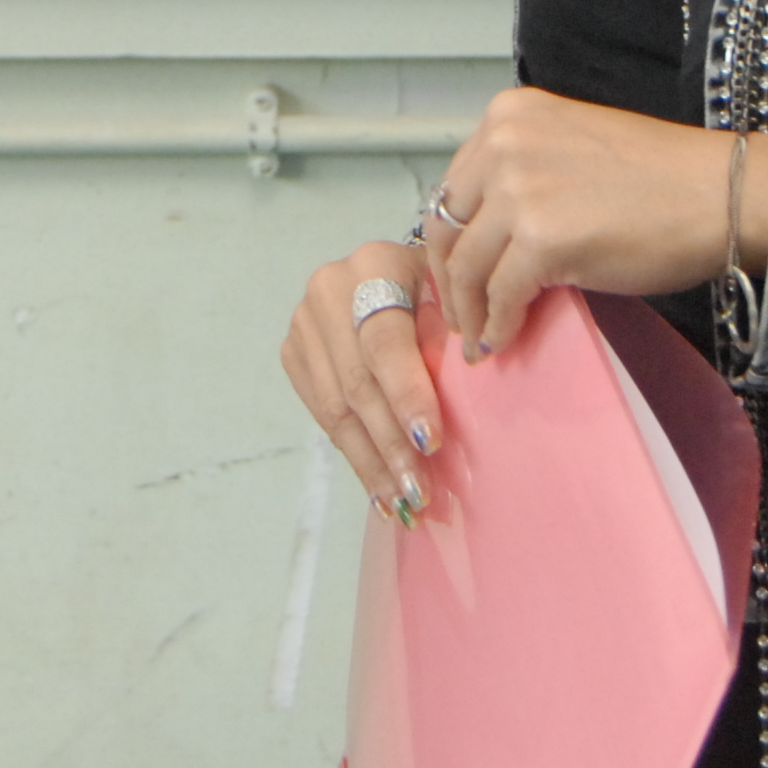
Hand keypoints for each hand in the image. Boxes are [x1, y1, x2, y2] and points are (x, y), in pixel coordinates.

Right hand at [281, 238, 444, 523]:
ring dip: (371, 462)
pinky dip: (354, 456)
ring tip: (401, 502)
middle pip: (357, 382)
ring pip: (336, 408)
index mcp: (372, 266)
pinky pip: (323, 416)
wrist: (390, 271)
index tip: (432, 442)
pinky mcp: (294, 355)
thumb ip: (459, 326)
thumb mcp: (453, 291)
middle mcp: (327, 291)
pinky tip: (378, 488)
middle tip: (419, 491)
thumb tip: (473, 383)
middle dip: (390, 444)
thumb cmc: (436, 286)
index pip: (384, 342)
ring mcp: (304, 325)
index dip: (407, 394)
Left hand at [426, 88, 753, 358]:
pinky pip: (501, 295)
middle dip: (449, 279)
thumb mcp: (570, 151)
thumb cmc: (662, 177)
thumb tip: (487, 241)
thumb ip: (523, 178)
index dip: (450, 239)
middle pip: (447, 225)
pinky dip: (498, 325)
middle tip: (460, 315)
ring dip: (470, 311)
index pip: (454, 186)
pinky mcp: (540, 238)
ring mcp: (519, 189)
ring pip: (467, 266)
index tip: (455, 273)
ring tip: (480, 338)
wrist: (720, 194)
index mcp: (508, 114)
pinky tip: (504, 341)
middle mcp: (504, 143)